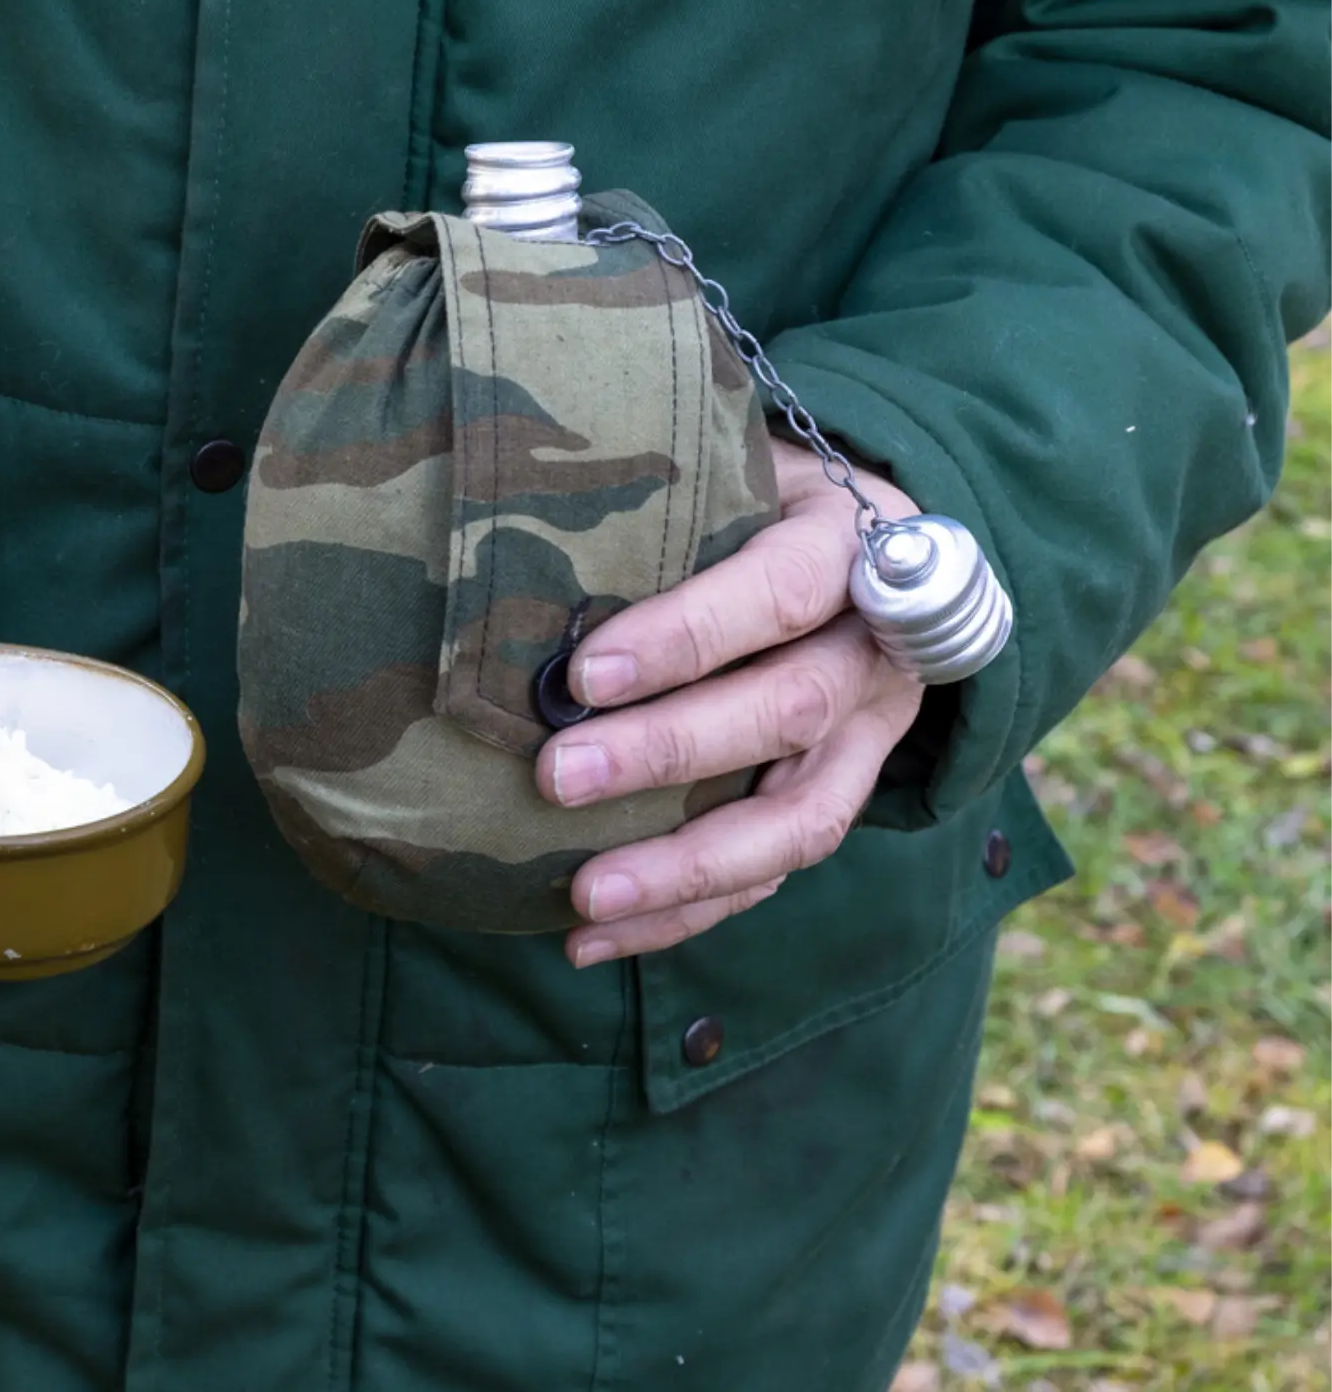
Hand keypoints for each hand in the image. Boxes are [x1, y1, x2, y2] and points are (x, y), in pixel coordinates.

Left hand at [536, 440, 925, 966]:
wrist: (873, 549)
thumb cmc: (762, 496)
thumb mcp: (736, 461)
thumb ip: (666, 491)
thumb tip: (520, 507)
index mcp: (854, 548)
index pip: (782, 590)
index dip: (689, 634)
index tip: (585, 673)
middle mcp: (876, 651)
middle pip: (789, 709)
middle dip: (669, 753)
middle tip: (555, 776)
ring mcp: (869, 739)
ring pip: (797, 822)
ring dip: (685, 868)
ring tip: (581, 895)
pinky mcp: (840, 800)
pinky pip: (770, 874)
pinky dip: (682, 912)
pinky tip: (588, 936)